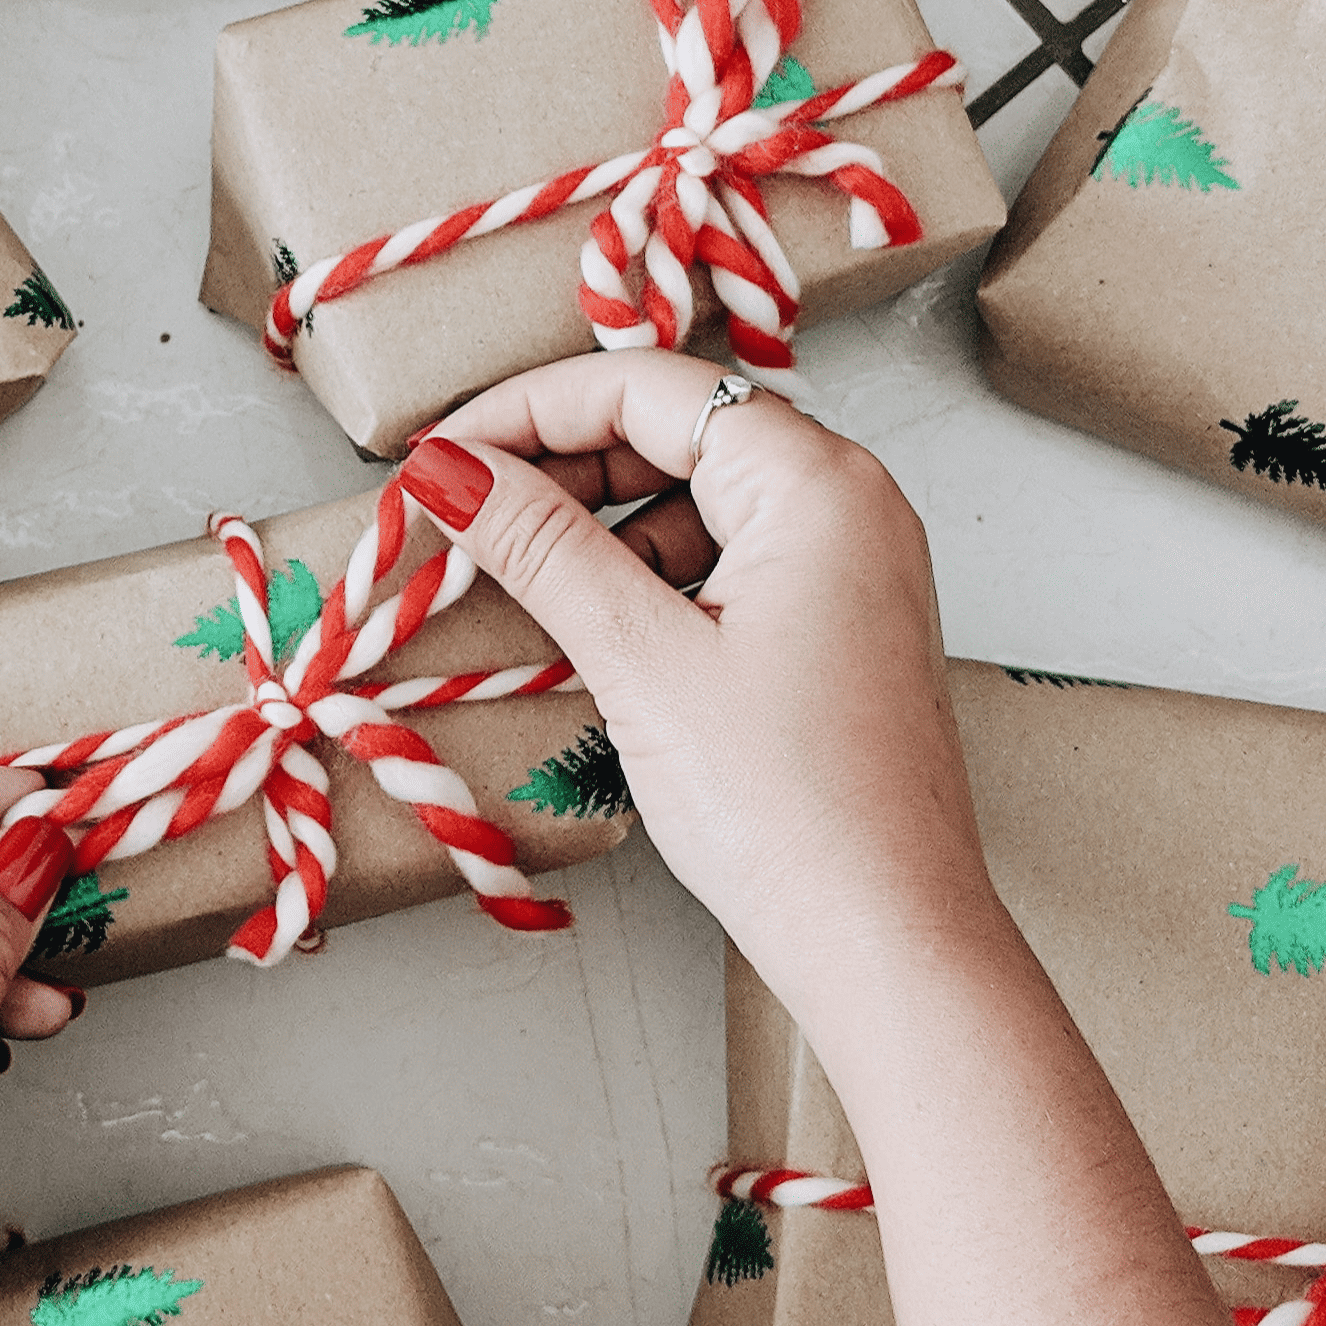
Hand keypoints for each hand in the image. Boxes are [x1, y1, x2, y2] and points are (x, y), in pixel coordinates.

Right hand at [397, 350, 995, 977]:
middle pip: (675, 429)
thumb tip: (448, 468)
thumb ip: (540, 547)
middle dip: (557, 466)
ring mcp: (849, 566)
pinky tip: (582, 626)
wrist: (887, 939)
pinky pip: (724, 561)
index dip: (526, 410)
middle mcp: (848, 502)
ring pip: (695, 498)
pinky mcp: (835, 627)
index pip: (646, 387)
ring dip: (596, 527)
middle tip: (457, 516)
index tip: (439, 457)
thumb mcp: (642, 660)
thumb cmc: (790, 808)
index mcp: (816, 482)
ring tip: (506, 578)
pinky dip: (646, 577)